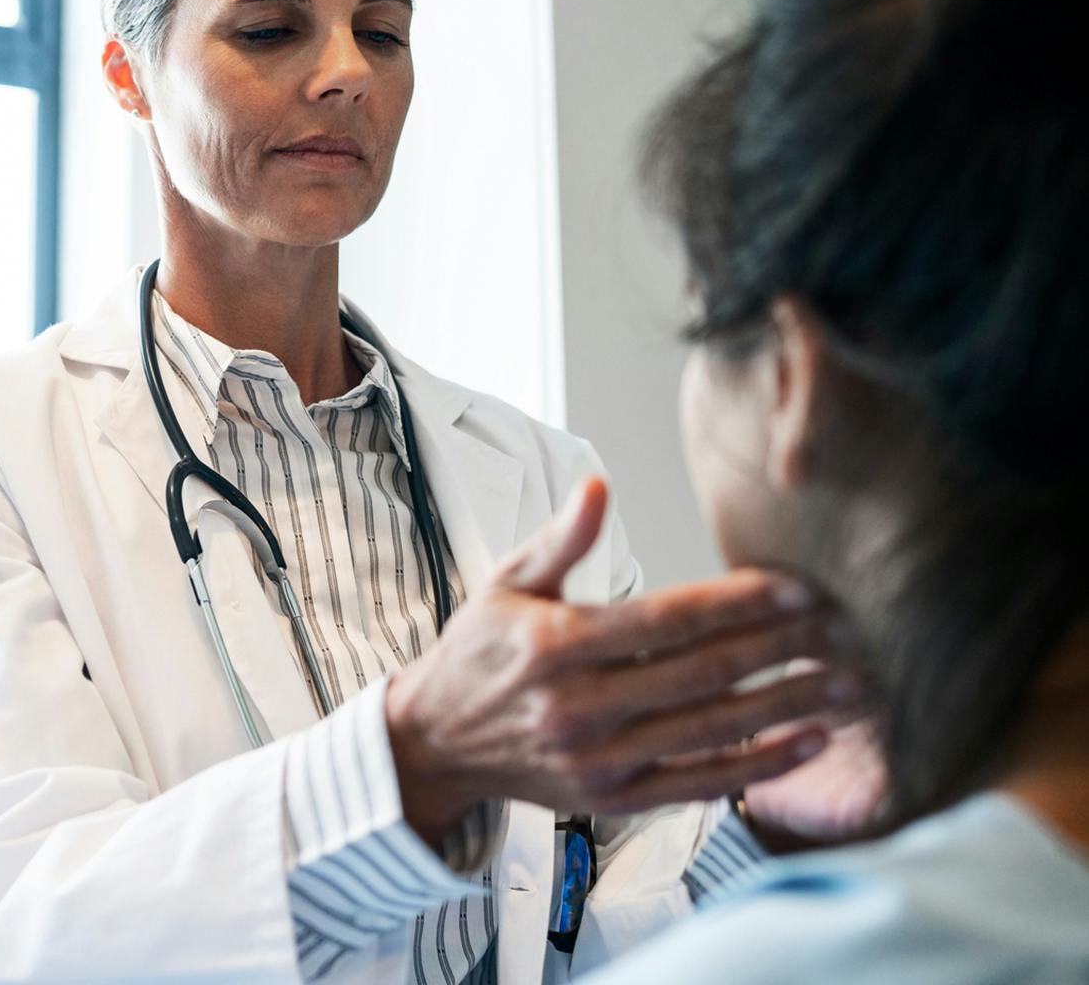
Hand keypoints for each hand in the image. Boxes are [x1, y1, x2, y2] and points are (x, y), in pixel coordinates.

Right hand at [385, 478, 859, 846]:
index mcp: (556, 642)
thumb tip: (598, 486)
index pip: (667, 618)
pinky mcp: (613, 798)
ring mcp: (599, 758)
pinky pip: (699, 784)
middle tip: (847, 629)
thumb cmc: (478, 651)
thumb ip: (560, 539)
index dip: (738, 602)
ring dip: (788, 706)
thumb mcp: (504, 583)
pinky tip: (807, 741)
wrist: (436, 741)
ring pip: (713, 729)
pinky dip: (758, 766)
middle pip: (703, 673)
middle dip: (783, 648)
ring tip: (849, 684)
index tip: (799, 587)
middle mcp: (581, 704)